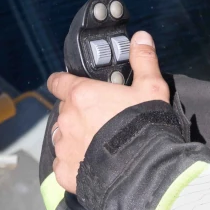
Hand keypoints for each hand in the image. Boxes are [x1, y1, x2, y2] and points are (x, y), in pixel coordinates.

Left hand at [45, 31, 168, 194]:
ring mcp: (63, 147)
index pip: (59, 82)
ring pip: (62, 137)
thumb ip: (143, 60)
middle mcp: (67, 119)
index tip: (66, 84)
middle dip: (78, 113)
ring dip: (73, 137)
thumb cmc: (145, 126)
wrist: (143, 172)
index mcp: (82, 95)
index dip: (62, 82)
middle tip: (100, 120)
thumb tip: (141, 37)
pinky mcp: (64, 172)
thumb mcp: (151, 88)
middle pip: (65, 111)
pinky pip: (64, 164)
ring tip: (96, 144)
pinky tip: (92, 165)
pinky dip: (73, 163)